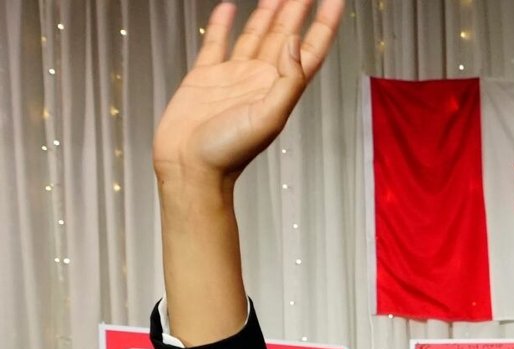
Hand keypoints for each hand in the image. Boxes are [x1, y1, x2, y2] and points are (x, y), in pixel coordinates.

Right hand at [152, 0, 344, 190]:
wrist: (189, 169)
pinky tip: (228, 7)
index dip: (324, 22)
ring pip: (255, 34)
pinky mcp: (205, 77)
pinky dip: (222, 24)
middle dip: (298, 9)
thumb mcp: (269, 118)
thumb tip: (295, 42)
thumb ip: (287, 81)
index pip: (311, 48)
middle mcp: (260, 78)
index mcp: (280, 88)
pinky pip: (217, 43)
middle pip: (285, 34)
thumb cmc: (228, 153)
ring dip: (268, 11)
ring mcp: (233, 76)